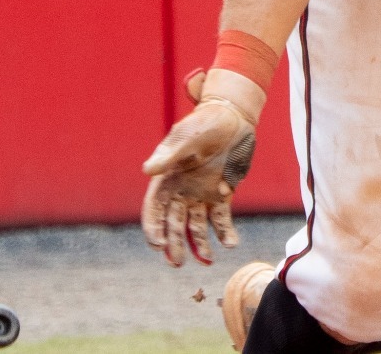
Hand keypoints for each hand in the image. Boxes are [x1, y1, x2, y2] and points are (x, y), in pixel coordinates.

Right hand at [141, 69, 257, 265]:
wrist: (232, 117)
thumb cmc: (204, 123)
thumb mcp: (186, 137)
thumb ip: (170, 155)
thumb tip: (148, 169)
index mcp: (167, 177)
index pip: (154, 207)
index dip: (153, 227)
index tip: (157, 244)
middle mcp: (181, 189)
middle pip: (173, 222)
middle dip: (174, 243)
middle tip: (177, 262)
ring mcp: (201, 193)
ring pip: (196, 225)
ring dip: (199, 244)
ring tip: (207, 260)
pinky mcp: (222, 194)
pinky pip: (221, 218)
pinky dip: (225, 232)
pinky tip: (230, 243)